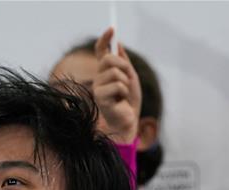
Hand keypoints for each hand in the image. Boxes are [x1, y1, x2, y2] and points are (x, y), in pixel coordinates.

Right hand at [92, 27, 140, 143]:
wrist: (128, 122)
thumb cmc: (128, 102)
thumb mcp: (130, 78)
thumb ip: (124, 62)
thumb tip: (118, 44)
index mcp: (105, 72)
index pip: (101, 51)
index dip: (105, 39)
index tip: (112, 28)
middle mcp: (99, 77)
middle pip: (109, 59)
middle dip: (123, 65)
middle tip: (128, 76)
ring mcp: (98, 87)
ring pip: (115, 72)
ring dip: (126, 83)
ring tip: (124, 95)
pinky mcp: (100, 97)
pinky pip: (118, 85)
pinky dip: (124, 93)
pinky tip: (121, 101)